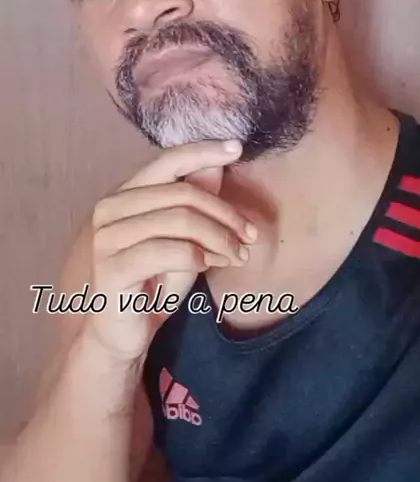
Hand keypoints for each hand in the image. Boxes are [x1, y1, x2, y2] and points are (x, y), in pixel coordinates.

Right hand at [85, 139, 254, 359]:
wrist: (125, 334)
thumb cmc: (155, 282)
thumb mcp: (186, 238)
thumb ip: (197, 202)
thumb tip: (217, 163)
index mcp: (125, 194)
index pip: (166, 160)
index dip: (203, 151)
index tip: (236, 147)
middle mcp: (110, 209)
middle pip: (182, 193)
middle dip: (225, 213)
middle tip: (250, 236)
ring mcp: (107, 238)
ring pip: (180, 221)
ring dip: (219, 237)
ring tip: (237, 255)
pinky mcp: (112, 269)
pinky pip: (169, 251)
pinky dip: (198, 256)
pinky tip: (209, 265)